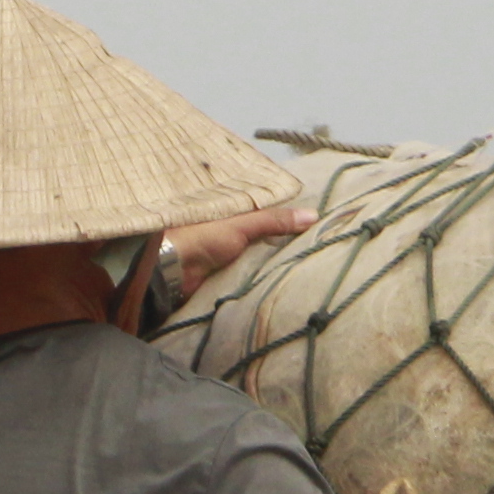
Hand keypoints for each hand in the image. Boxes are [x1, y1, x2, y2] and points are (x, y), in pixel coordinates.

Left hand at [164, 203, 316, 296]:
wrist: (171, 270)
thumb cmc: (203, 237)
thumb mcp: (242, 224)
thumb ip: (274, 220)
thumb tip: (314, 215)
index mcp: (236, 213)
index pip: (270, 212)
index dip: (291, 217)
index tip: (320, 223)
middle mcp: (234, 231)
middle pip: (268, 236)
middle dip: (289, 242)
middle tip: (322, 247)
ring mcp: (231, 255)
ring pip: (262, 256)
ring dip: (278, 262)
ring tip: (314, 265)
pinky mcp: (228, 275)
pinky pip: (253, 274)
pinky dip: (267, 277)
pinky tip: (289, 281)